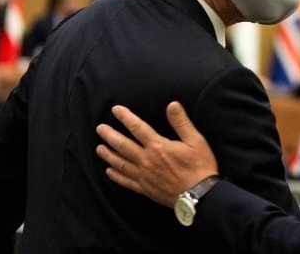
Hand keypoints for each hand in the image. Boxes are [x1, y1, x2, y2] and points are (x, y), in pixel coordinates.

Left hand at [95, 102, 218, 206]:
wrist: (199, 194)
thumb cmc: (199, 166)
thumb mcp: (195, 140)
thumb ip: (181, 122)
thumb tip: (172, 105)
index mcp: (158, 146)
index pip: (138, 128)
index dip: (126, 117)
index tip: (116, 110)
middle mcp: (146, 160)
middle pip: (123, 145)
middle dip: (110, 135)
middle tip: (99, 128)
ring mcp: (144, 176)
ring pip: (121, 163)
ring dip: (109, 155)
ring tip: (99, 148)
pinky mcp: (145, 189)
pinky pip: (126, 181)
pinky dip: (116, 176)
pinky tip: (109, 171)